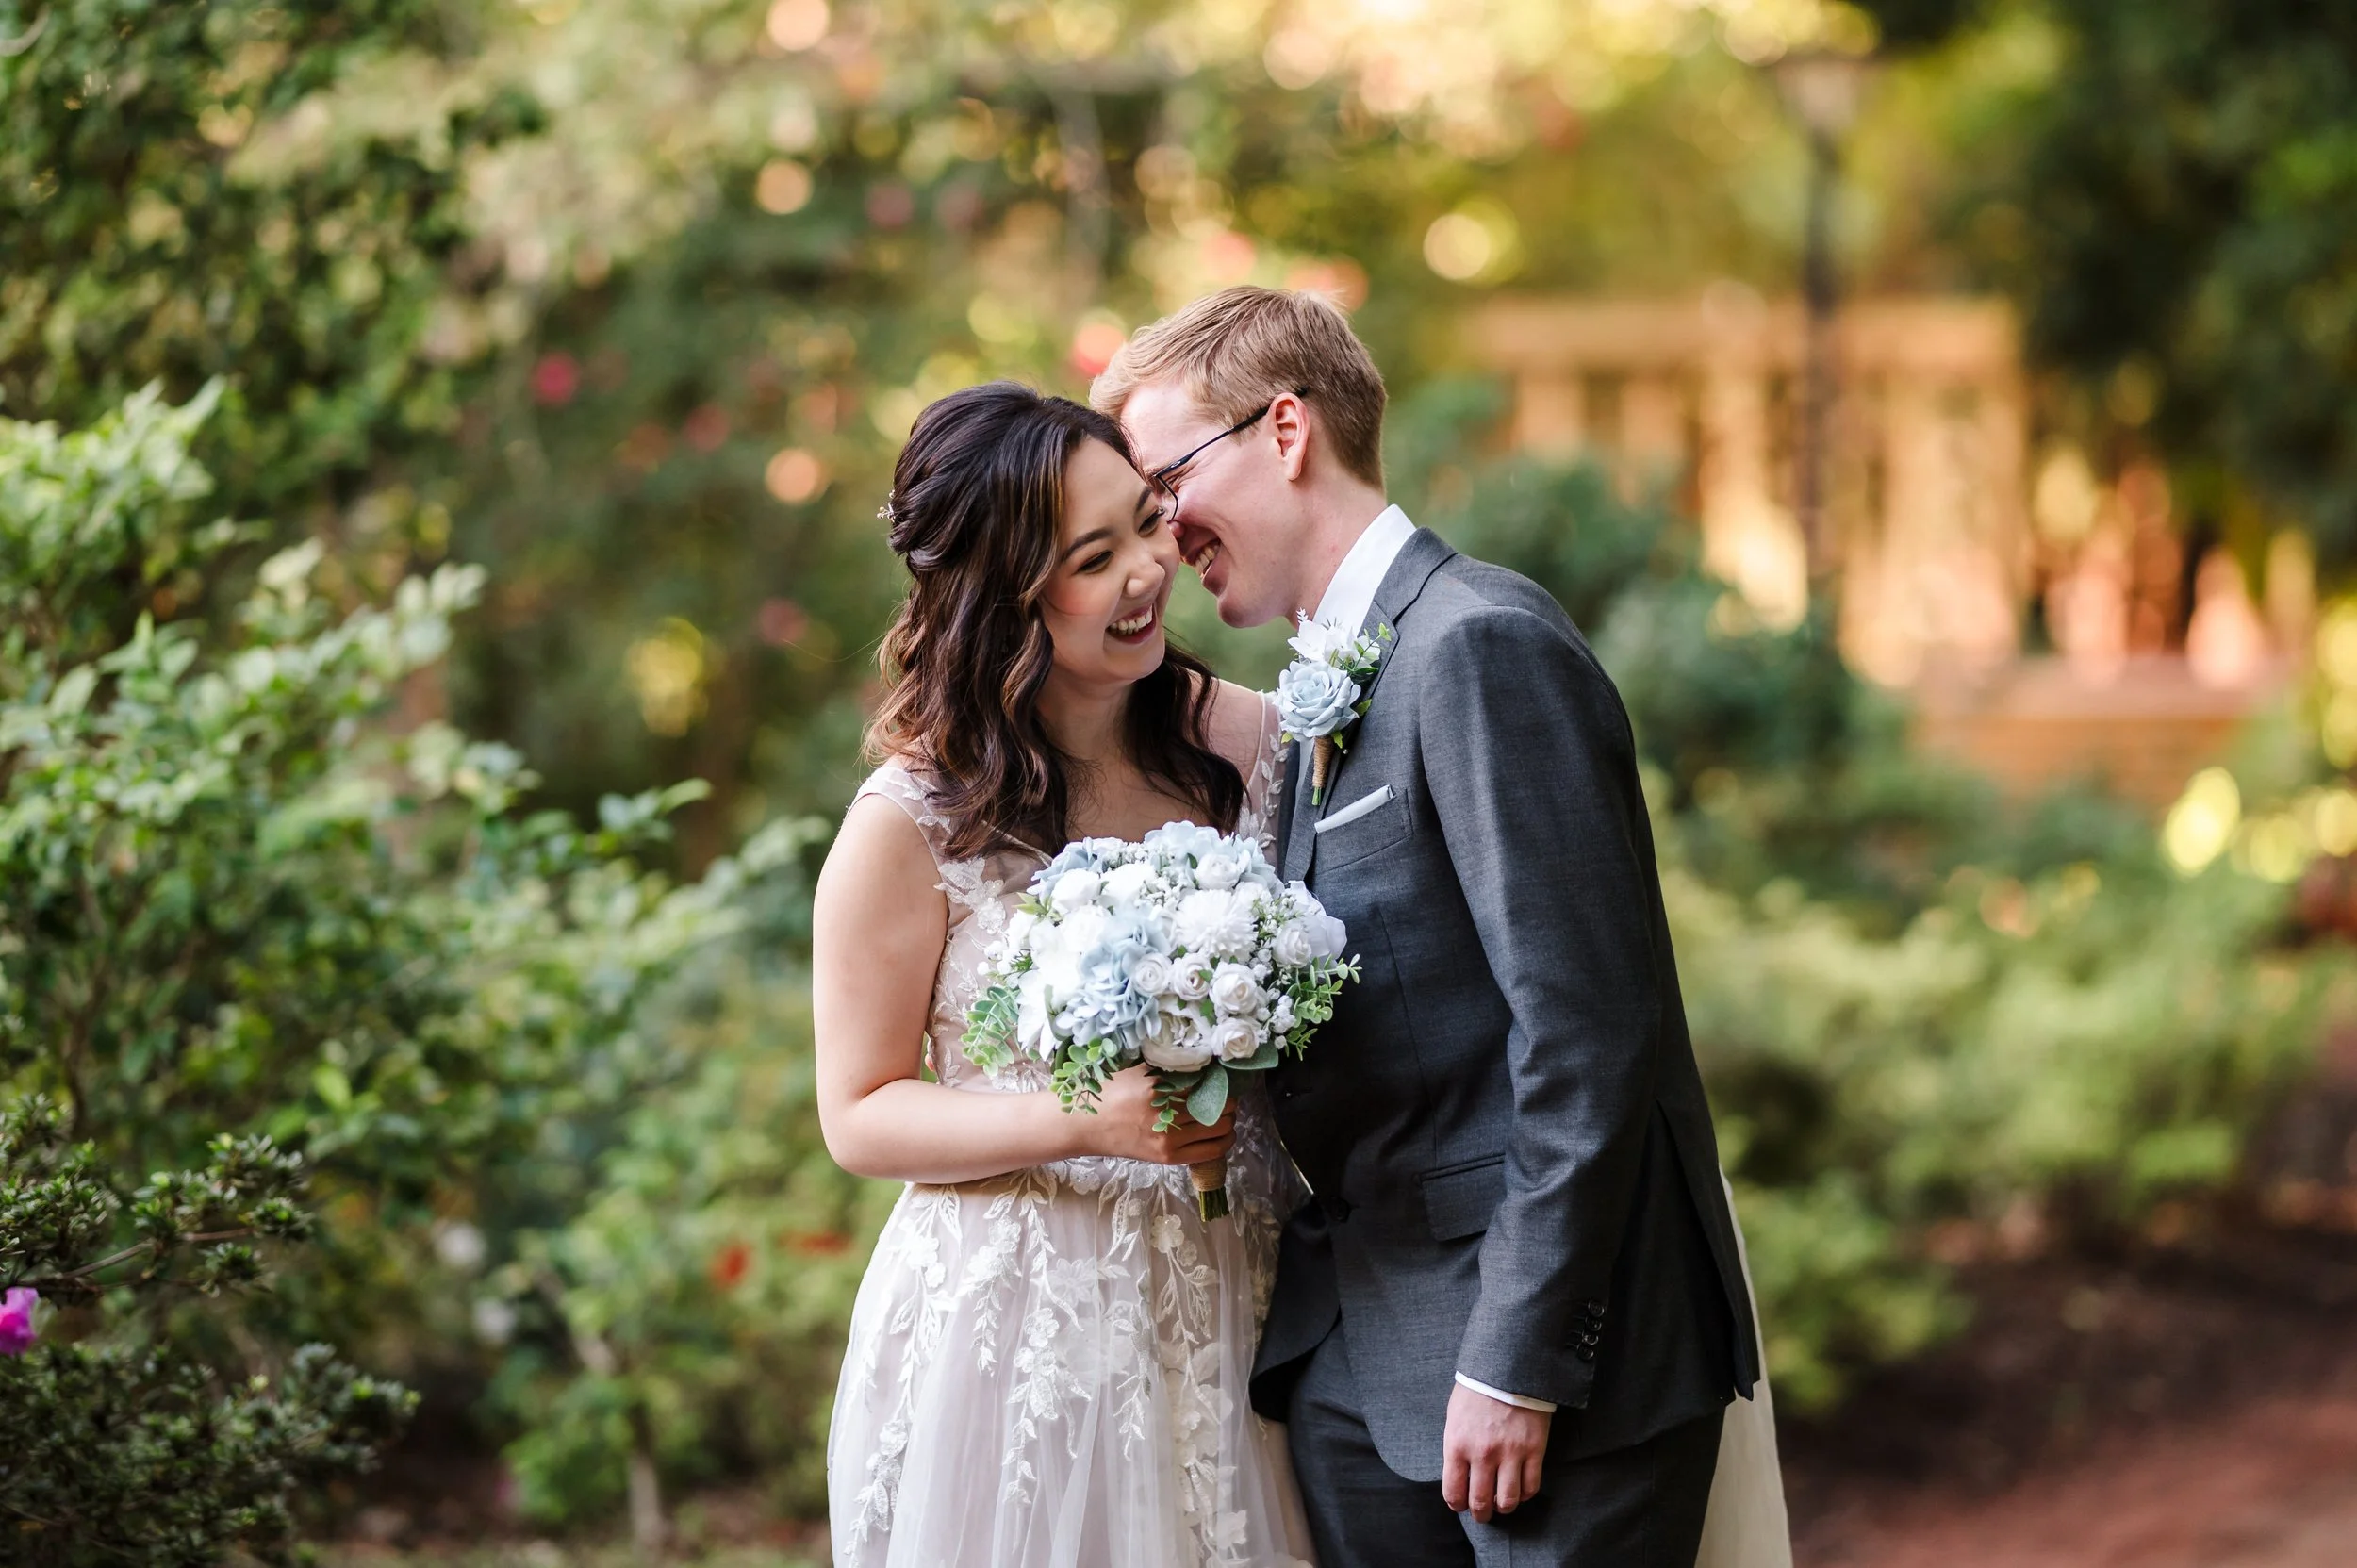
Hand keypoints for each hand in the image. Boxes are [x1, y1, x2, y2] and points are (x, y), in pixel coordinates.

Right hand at [1080, 1064, 1236, 1165]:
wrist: (1085, 1125)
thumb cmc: (1108, 1092)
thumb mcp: (1135, 1070)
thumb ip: (1166, 1066)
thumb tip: (1200, 1059)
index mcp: (1157, 1088)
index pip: (1206, 1081)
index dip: (1219, 1077)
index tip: (1221, 1074)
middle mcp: (1166, 1115)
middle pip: (1219, 1105)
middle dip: (1229, 1098)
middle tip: (1226, 1092)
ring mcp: (1168, 1139)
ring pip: (1220, 1128)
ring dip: (1229, 1118)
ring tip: (1226, 1111)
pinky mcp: (1168, 1157)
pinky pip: (1211, 1151)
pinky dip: (1225, 1141)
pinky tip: (1225, 1132)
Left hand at [1442, 1381, 1550, 1523]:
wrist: (1509, 1367)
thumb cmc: (1477, 1390)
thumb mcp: (1455, 1417)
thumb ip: (1456, 1447)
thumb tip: (1459, 1474)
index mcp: (1457, 1445)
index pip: (1453, 1492)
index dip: (1456, 1504)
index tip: (1460, 1504)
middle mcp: (1482, 1454)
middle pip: (1480, 1503)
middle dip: (1480, 1514)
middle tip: (1482, 1513)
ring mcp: (1510, 1454)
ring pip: (1508, 1501)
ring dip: (1503, 1508)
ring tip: (1502, 1504)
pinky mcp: (1534, 1450)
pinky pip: (1531, 1487)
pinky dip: (1525, 1495)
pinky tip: (1520, 1490)